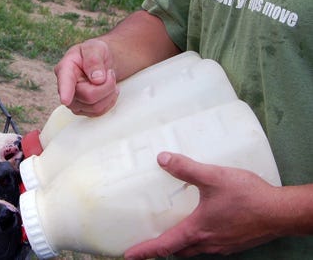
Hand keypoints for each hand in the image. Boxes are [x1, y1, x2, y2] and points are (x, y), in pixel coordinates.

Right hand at [54, 39, 118, 116]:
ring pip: (95, 107)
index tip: (65, 99)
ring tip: (110, 80)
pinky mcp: (81, 109)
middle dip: (107, 86)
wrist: (99, 62)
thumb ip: (94, 59)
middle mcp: (65, 87)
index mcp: (65, 68)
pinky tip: (108, 90)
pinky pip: (98, 112)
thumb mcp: (95, 48)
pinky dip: (109, 101)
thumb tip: (97, 79)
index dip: (65, 91)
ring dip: (109, 94)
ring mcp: (72, 101)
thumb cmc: (94, 53)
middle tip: (111, 73)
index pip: (65, 81)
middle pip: (88, 96)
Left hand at [125, 152, 279, 258]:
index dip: (145, 250)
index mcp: (198, 230)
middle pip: (178, 251)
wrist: (281, 212)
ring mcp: (223, 246)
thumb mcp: (213, 177)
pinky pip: (209, 246)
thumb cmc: (248, 197)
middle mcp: (208, 243)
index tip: (129, 254)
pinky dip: (197, 240)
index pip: (164, 245)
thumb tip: (162, 159)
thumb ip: (186, 168)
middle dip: (161, 248)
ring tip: (171, 231)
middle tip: (148, 241)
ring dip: (180, 244)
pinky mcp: (234, 243)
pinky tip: (201, 225)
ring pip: (194, 249)